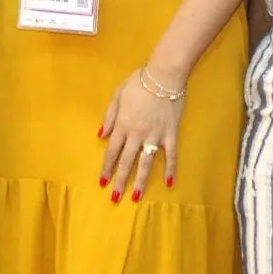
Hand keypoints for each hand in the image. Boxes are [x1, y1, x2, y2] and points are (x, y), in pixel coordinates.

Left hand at [98, 70, 182, 203]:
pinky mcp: (170, 134)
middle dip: (119, 181)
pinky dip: (170, 169)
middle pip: (126, 162)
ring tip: (136, 196)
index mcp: (122, 125)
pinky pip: (171, 155)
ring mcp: (154, 135)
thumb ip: (109, 116)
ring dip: (140, 180)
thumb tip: (101, 135)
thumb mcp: (117, 95)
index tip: (102, 182)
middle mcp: (137, 134)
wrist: (163, 75)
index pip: (111, 152)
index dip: (106, 168)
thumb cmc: (138, 82)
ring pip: (146, 162)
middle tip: (114, 198)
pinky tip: (168, 183)